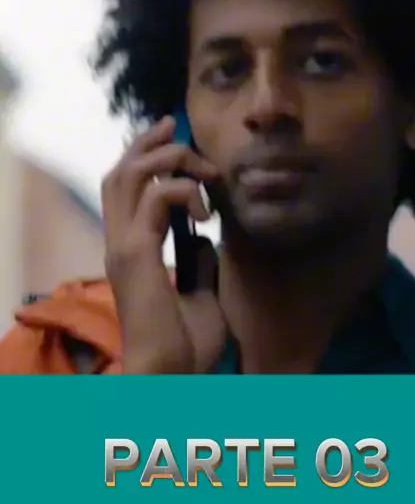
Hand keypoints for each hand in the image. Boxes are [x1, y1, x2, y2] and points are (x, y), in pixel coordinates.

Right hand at [102, 116, 225, 373]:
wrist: (175, 377)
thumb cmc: (187, 344)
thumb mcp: (201, 290)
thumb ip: (197, 259)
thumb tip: (203, 235)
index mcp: (130, 249)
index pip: (124, 187)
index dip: (144, 155)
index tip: (174, 135)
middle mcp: (119, 242)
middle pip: (119, 171)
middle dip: (148, 142)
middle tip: (176, 126)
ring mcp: (123, 246)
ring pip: (129, 175)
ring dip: (168, 159)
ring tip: (202, 169)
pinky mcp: (135, 253)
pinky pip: (154, 197)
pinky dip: (183, 190)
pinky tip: (205, 212)